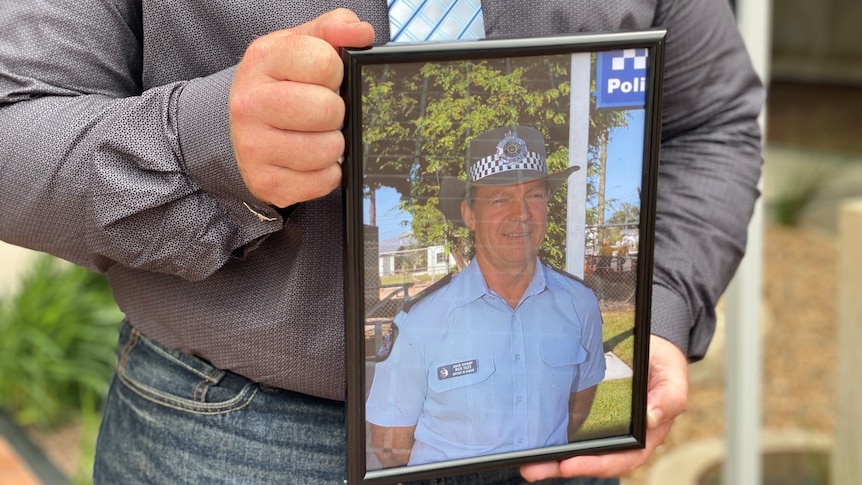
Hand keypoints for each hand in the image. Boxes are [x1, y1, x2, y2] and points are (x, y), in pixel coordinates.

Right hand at [229, 9, 374, 207]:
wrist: (239, 126)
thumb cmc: (280, 84)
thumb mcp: (300, 45)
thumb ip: (333, 29)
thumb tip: (361, 33)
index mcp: (263, 61)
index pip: (324, 62)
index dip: (336, 72)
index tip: (326, 79)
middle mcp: (250, 104)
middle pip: (327, 110)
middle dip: (337, 112)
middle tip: (324, 112)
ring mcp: (254, 147)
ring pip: (328, 150)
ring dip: (334, 145)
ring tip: (317, 135)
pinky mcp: (266, 182)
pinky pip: (323, 182)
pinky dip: (327, 173)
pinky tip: (311, 160)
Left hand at [520, 335, 688, 480]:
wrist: (651, 345)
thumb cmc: (663, 363)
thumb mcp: (673, 375)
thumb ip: (669, 397)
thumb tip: (652, 417)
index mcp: (647, 435)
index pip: (621, 458)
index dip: (596, 464)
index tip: (570, 464)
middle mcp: (624, 437)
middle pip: (594, 460)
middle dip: (563, 466)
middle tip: (535, 468)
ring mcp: (607, 427)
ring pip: (579, 449)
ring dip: (553, 459)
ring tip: (528, 463)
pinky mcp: (591, 414)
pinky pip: (573, 431)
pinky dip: (554, 438)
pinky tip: (534, 440)